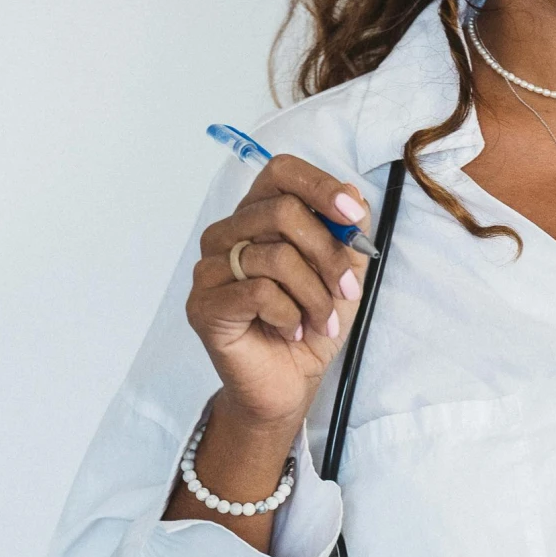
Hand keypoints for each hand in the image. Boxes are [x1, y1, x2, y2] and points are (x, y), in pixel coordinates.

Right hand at [187, 154, 371, 428]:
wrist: (287, 384)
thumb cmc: (309, 324)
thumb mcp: (343, 275)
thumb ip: (346, 233)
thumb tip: (352, 193)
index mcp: (257, 215)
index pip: (281, 172)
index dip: (320, 186)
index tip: (352, 215)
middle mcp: (227, 233)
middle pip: (283, 212)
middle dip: (328, 255)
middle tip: (348, 292)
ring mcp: (209, 268)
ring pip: (275, 256)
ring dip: (314, 295)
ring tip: (320, 321)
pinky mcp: (203, 304)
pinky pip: (258, 292)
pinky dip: (289, 314)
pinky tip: (290, 330)